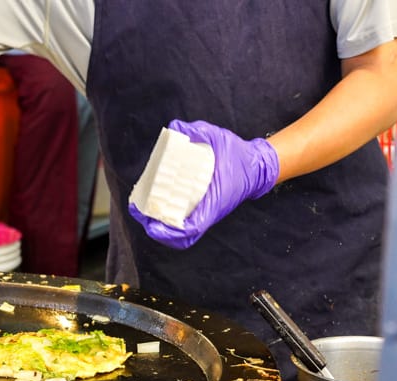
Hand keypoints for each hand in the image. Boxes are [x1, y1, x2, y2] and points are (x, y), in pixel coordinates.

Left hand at [129, 119, 278, 249]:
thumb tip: (174, 128)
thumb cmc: (238, 154)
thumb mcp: (218, 138)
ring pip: (182, 234)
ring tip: (142, 212)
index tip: (153, 224)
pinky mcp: (205, 211)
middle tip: (139, 212)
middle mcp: (210, 212)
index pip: (193, 227)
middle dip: (158, 229)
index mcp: (214, 202)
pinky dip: (169, 224)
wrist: (256, 165)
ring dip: (162, 228)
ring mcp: (207, 214)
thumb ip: (197, 132)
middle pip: (182, 235)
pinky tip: (155, 211)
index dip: (170, 231)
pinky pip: (186, 225)